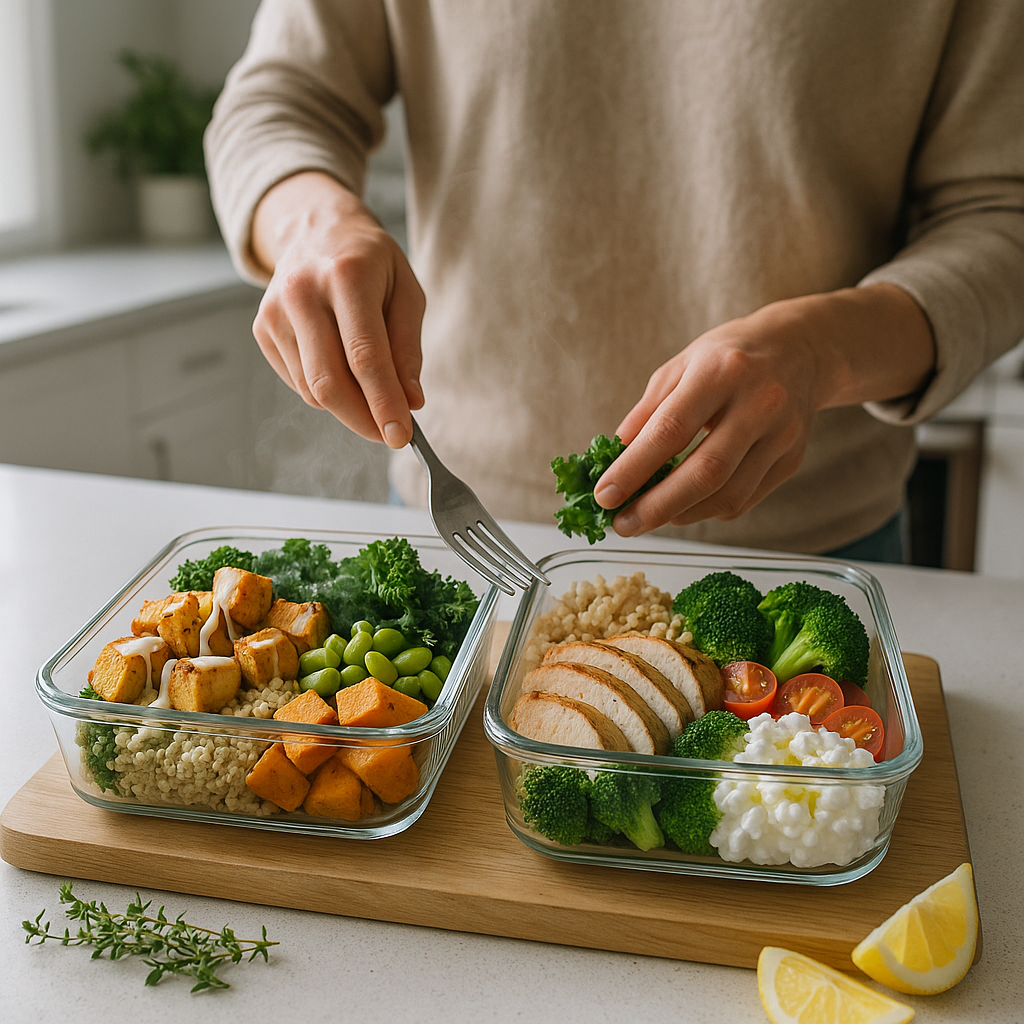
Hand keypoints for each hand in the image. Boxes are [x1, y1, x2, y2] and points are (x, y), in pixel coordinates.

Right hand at [251, 171, 425, 446]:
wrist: (316, 228)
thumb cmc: (371, 263)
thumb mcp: (406, 293)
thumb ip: (409, 349)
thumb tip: (410, 401)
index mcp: (347, 276)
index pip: (365, 356)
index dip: (383, 403)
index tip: (401, 436)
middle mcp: (302, 292)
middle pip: (329, 381)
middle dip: (362, 419)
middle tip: (388, 434)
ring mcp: (275, 311)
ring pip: (312, 389)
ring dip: (348, 406)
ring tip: (370, 387)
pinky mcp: (262, 328)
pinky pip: (298, 382)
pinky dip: (326, 391)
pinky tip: (340, 366)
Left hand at [593, 285, 934, 535]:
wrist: (801, 349)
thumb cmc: (727, 358)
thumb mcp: (679, 368)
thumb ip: (645, 414)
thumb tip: (612, 462)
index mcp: (719, 372)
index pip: (670, 431)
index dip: (633, 469)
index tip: (605, 495)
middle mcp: (757, 403)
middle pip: (705, 472)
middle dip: (657, 506)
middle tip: (623, 525)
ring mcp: (781, 434)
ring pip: (728, 494)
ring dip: (681, 515)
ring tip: (649, 517)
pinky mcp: (793, 458)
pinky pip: (745, 499)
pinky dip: (708, 510)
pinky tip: (686, 506)